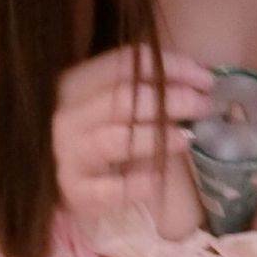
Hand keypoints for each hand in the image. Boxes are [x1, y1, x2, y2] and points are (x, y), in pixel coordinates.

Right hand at [53, 47, 212, 218]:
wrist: (50, 183)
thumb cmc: (91, 137)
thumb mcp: (108, 104)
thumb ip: (143, 88)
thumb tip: (201, 80)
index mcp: (75, 83)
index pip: (126, 64)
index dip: (171, 67)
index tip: (206, 79)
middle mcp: (67, 116)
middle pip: (124, 99)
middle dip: (172, 99)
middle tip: (205, 106)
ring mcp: (67, 154)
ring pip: (116, 140)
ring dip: (157, 136)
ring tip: (188, 139)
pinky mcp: (74, 192)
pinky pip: (109, 189)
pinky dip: (136, 184)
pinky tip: (157, 180)